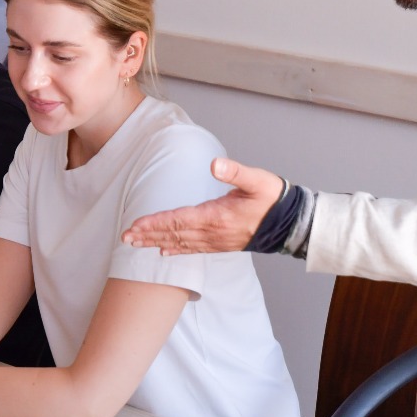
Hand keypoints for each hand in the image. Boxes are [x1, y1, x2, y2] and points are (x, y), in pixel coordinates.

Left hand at [122, 157, 283, 254]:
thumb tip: (215, 164)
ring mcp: (216, 240)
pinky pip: (193, 249)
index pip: (178, 220)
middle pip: (174, 234)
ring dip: (156, 242)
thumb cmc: (272, 198)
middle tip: (125, 238)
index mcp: (217, 216)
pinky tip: (163, 252)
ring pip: (180, 243)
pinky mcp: (220, 244)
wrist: (291, 222)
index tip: (135, 225)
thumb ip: (236, 172)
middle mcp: (213, 232)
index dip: (155, 223)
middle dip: (148, 235)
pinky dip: (176, 250)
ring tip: (136, 244)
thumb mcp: (257, 180)